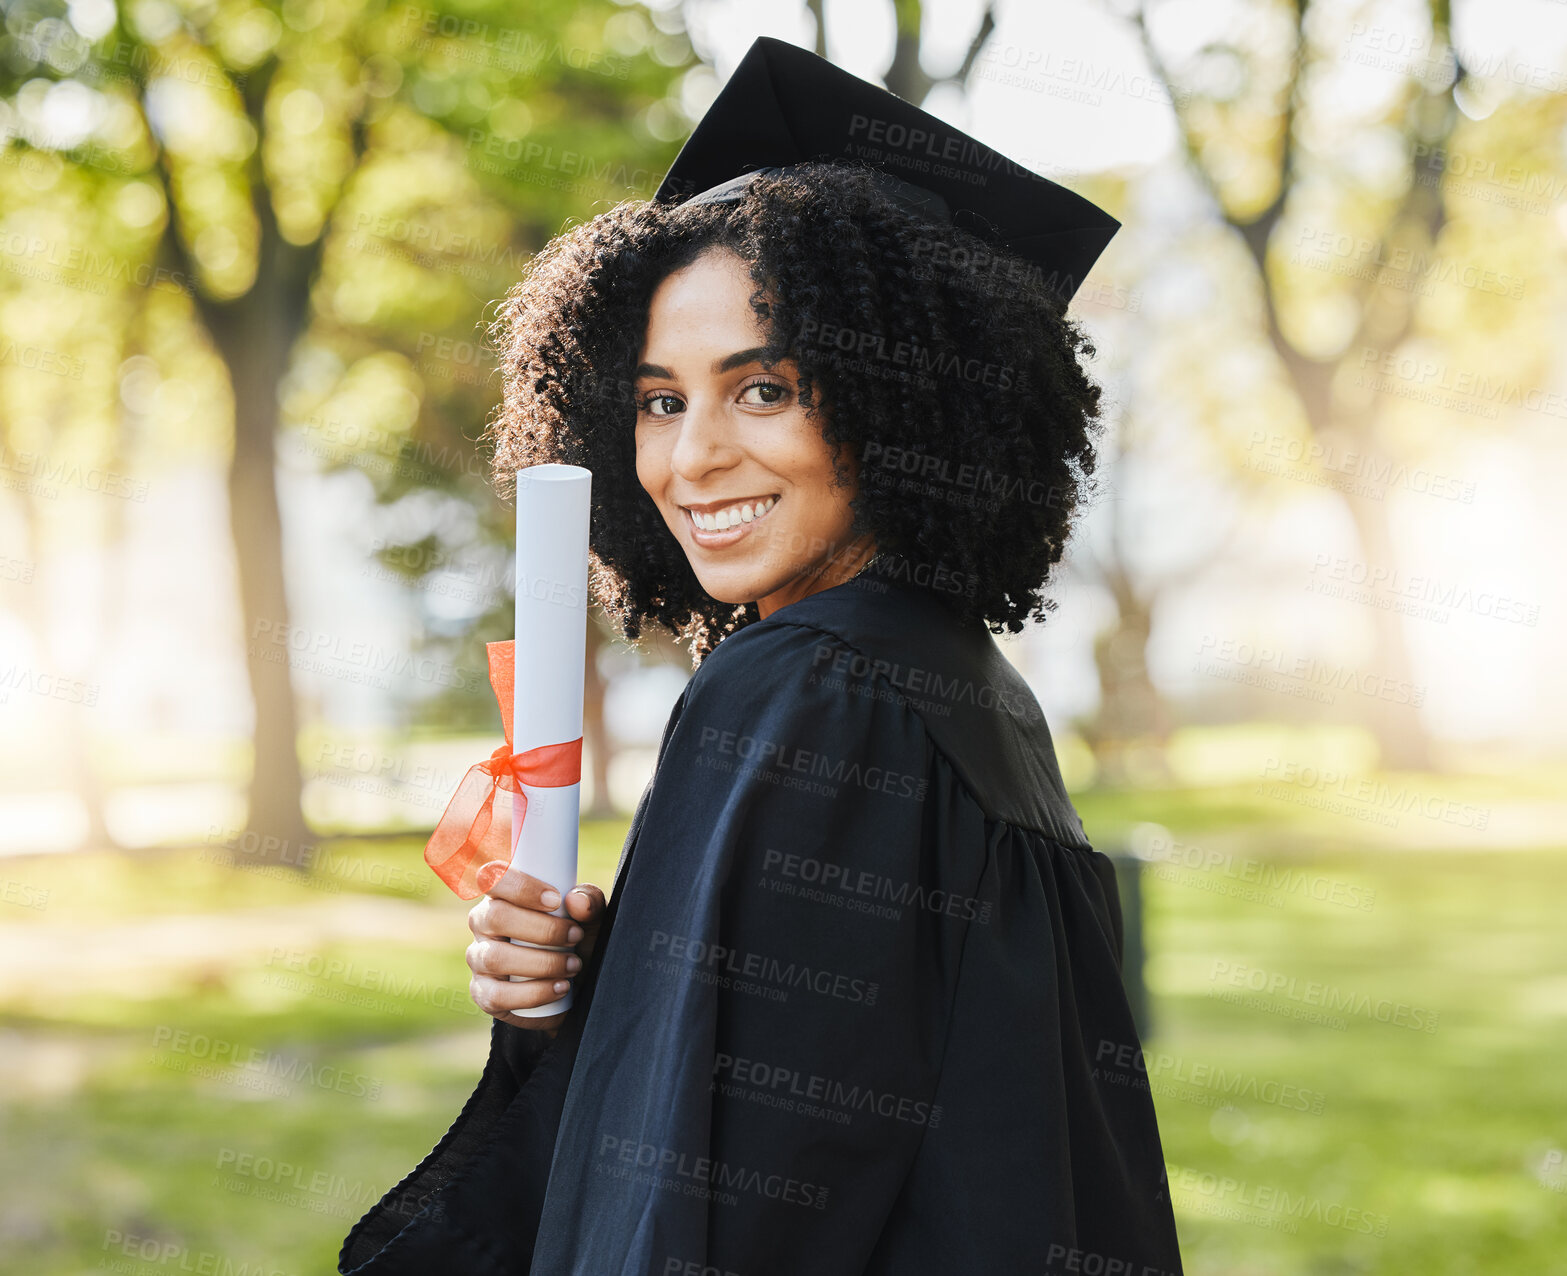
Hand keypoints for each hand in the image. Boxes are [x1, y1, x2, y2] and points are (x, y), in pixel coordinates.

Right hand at [465, 862, 606, 1035]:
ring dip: (542, 963)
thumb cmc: (575, 940)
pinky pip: (497, 995)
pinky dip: (533, 993)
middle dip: (543, 929)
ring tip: (574, 965)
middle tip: (575, 936)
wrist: (574, 988)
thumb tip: (577, 901)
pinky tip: (559, 987)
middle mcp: (482, 923)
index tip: (556, 900)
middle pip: (496, 916)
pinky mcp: (482, 992)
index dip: (521, 887)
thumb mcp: (590, 918)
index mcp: (502, 895)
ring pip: (495, 958)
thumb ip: (590, 902)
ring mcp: (479, 958)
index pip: (492, 878)